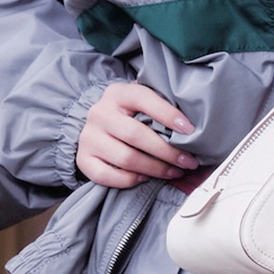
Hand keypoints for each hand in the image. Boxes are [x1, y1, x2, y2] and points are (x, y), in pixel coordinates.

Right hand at [75, 82, 197, 188]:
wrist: (95, 122)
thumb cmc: (127, 111)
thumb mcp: (139, 100)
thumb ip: (159, 104)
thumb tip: (190, 124)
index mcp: (118, 93)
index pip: (144, 99)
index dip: (168, 114)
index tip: (190, 130)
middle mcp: (100, 113)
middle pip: (136, 135)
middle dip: (167, 151)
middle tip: (188, 161)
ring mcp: (89, 137)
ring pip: (126, 158)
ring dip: (155, 169)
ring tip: (174, 171)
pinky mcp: (83, 159)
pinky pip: (107, 176)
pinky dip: (130, 180)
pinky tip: (146, 177)